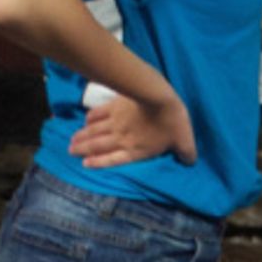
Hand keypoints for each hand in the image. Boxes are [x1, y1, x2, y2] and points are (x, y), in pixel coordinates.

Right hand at [68, 90, 196, 167]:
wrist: (159, 98)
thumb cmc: (172, 122)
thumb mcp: (184, 142)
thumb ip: (186, 154)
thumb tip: (190, 162)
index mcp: (136, 150)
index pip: (113, 159)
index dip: (98, 163)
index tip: (85, 163)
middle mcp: (121, 138)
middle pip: (98, 146)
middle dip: (83, 149)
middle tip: (70, 151)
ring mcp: (115, 122)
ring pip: (94, 131)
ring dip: (82, 137)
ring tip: (71, 141)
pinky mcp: (114, 105)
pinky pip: (99, 113)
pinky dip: (90, 118)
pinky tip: (85, 121)